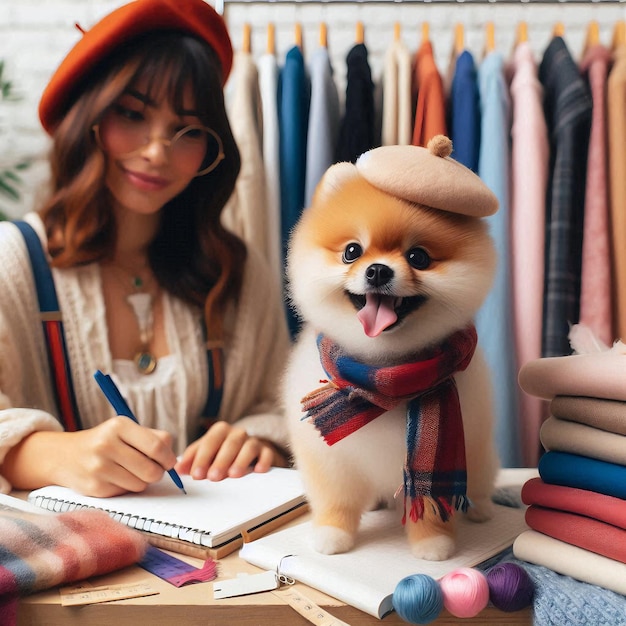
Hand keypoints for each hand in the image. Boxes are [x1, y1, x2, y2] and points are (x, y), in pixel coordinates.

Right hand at [3, 417, 177, 496]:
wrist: (65, 456)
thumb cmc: (106, 441)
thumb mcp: (126, 430)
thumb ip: (154, 438)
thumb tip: (175, 461)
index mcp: (119, 426)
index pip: (157, 446)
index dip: (168, 458)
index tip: (168, 462)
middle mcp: (107, 445)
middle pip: (152, 470)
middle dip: (157, 472)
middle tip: (152, 468)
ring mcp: (99, 467)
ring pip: (141, 484)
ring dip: (141, 481)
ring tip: (130, 471)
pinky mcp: (94, 487)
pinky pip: (126, 492)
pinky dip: (126, 487)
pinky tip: (115, 478)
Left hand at [175, 421, 287, 480]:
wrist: (249, 452)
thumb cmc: (222, 454)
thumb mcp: (206, 454)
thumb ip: (192, 459)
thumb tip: (177, 469)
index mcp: (220, 431)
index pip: (209, 442)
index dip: (202, 458)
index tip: (196, 475)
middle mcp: (237, 433)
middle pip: (229, 443)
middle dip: (220, 460)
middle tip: (213, 477)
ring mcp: (253, 441)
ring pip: (248, 446)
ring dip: (240, 460)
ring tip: (233, 475)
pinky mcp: (267, 451)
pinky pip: (267, 453)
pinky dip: (263, 461)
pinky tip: (258, 471)